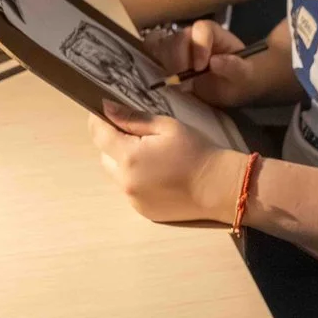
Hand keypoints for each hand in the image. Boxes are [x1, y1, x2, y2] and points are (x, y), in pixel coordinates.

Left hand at [87, 104, 243, 223]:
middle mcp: (125, 181)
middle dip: (114, 142)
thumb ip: (133, 118)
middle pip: (104, 155)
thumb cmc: (197, 151)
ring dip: (124, 162)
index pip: (98, 134)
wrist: (219, 187)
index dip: (98, 120)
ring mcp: (132, 199)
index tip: (105, 110)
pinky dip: (136, 180)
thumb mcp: (167, 127)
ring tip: (152, 156)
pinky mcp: (142, 211)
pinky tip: (158, 175)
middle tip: (140, 135)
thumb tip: (105, 107)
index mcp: (129, 157)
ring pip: (116, 174)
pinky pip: (129, 190)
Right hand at [154, 20, 270, 107]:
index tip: (200, 68)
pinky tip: (162, 82)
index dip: (198, 46)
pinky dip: (150, 67)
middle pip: (176, 38)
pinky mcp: (166, 60)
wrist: (235, 86)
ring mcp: (177, 47)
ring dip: (164, 66)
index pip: (200, 29)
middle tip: (186, 85)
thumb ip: (234, 67)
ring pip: (159, 46)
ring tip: (177, 86)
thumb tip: (215, 62)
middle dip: (178, 61)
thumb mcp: (245, 75)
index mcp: (213, 33)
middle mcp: (192, 36)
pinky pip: (150, 56)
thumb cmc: (242, 77)